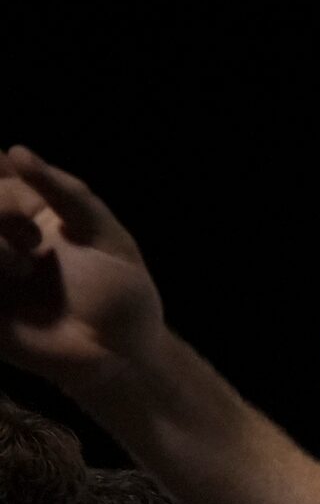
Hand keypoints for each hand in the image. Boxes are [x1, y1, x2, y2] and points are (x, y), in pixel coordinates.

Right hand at [0, 148, 165, 391]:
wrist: (122, 353)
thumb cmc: (119, 290)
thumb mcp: (103, 233)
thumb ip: (66, 192)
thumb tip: (15, 150)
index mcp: (25, 207)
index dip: (0, 177)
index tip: (30, 212)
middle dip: (0, 208)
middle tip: (31, 239)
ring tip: (23, 266)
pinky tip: (16, 278)